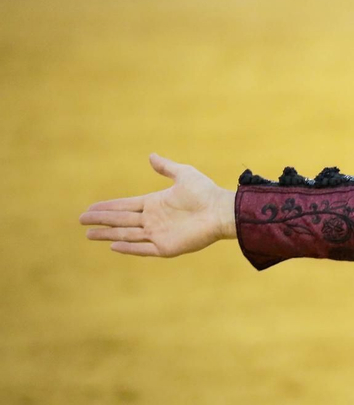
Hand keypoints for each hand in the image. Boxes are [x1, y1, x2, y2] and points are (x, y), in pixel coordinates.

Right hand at [79, 153, 235, 257]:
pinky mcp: (166, 247)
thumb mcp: (184, 175)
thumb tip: (151, 156)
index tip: (90, 208)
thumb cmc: (206, 192)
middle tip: (81, 220)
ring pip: (126, 234)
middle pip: (121, 220)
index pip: (125, 206)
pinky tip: (113, 245)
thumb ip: (166, 167)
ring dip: (108, 234)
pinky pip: (142, 248)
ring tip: (89, 234)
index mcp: (155, 204)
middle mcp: (154, 219)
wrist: (222, 211)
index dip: (107, 207)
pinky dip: (128, 247)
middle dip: (101, 220)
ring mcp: (159, 234)